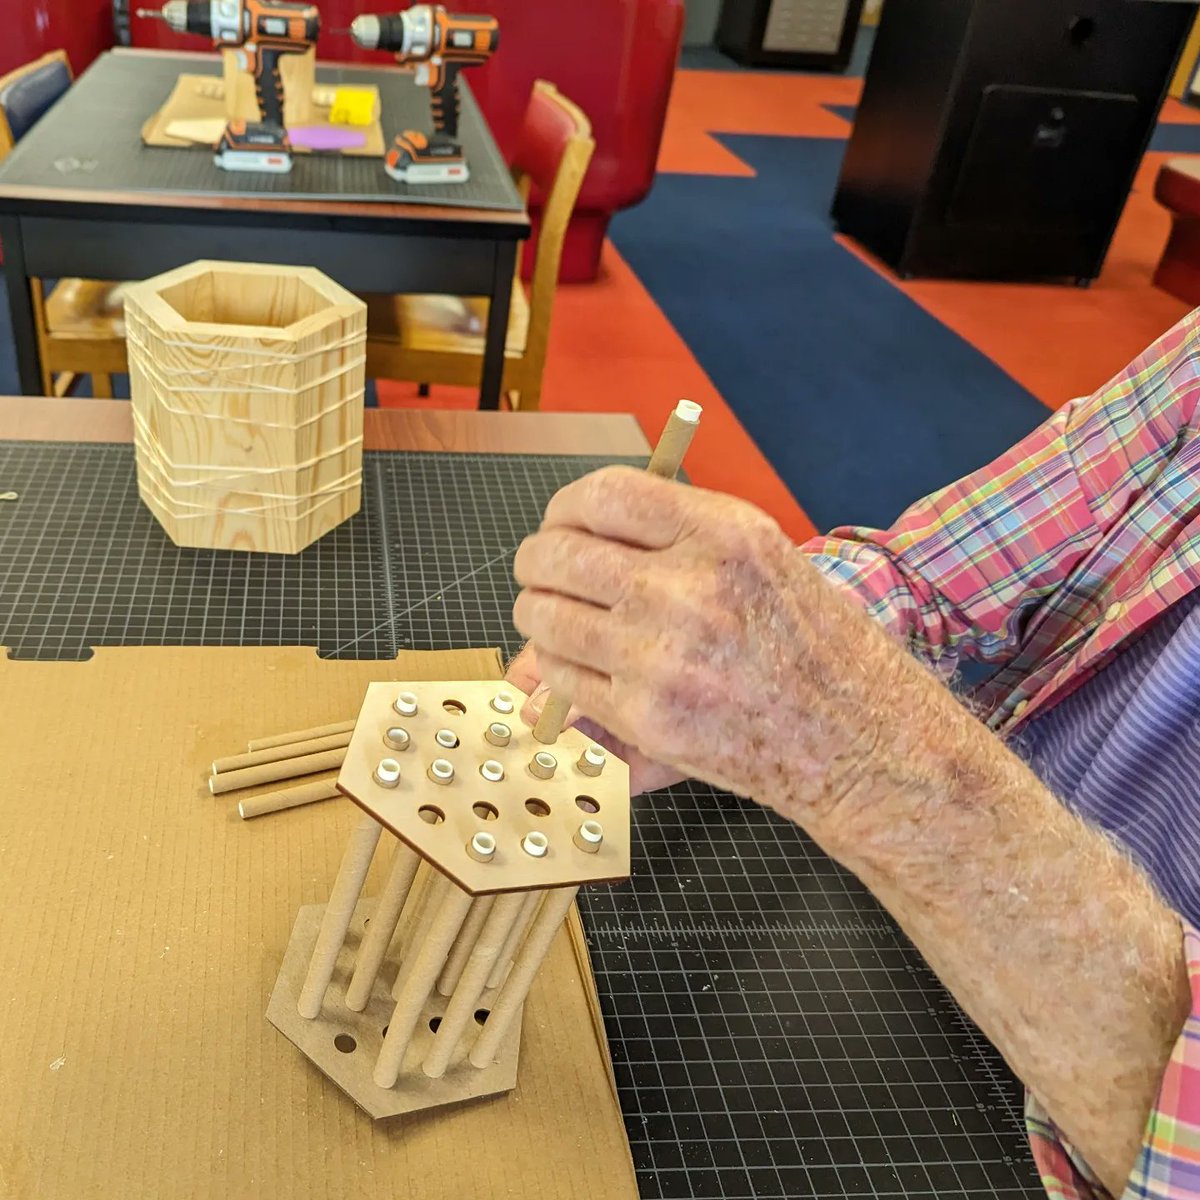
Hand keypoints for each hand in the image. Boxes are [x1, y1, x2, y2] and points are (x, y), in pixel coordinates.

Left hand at [512, 467, 889, 826]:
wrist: (857, 739)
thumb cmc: (813, 647)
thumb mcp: (761, 560)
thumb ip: (674, 540)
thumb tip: (577, 542)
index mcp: (723, 534)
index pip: (604, 496)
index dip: (564, 509)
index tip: (560, 524)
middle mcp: (689, 588)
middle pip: (560, 556)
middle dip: (536, 564)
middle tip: (540, 576)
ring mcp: (662, 656)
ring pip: (547, 618)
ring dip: (537, 617)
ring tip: (553, 622)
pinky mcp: (646, 717)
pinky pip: (562, 678)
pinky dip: (556, 671)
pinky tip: (576, 668)